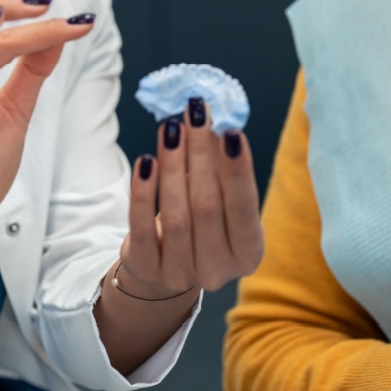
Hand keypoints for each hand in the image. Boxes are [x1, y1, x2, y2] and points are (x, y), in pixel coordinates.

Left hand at [117, 98, 263, 296]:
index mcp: (248, 253)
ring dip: (172, 166)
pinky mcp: (147, 269)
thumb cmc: (201, 222)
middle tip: (194, 115)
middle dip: (200, 155)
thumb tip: (216, 118)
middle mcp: (218, 269)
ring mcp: (181, 274)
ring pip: (176, 215)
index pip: (244, 208)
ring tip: (170, 129)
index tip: (230, 130)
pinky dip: (144, 192)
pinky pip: (142, 226)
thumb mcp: (219, 200)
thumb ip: (221, 165)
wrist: (165, 261)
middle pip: (207, 206)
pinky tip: (146, 161)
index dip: (237, 170)